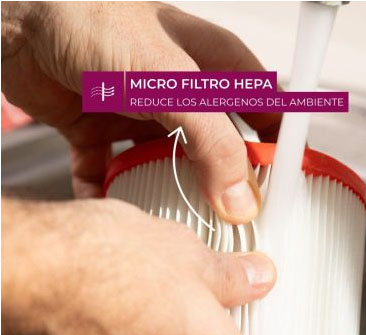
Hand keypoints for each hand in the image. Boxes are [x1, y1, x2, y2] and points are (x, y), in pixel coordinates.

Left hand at [1, 1, 280, 221]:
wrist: (17, 23)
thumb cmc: (94, 21)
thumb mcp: (171, 83)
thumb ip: (213, 143)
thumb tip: (241, 199)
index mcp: (215, 71)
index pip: (265, 117)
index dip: (277, 154)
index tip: (279, 196)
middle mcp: (183, 97)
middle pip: (218, 152)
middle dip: (223, 187)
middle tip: (228, 222)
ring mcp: (145, 116)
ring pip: (168, 168)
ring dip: (168, 195)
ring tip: (173, 223)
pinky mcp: (106, 131)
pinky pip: (116, 171)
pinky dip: (113, 190)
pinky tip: (112, 202)